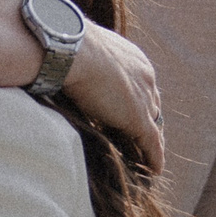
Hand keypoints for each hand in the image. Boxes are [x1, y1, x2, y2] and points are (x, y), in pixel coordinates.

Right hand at [60, 23, 162, 170]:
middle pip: (151, 104)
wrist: (69, 50)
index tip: (128, 111)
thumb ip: (81, 61)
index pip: (141, 84)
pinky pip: (152, 143)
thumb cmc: (65, 46)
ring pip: (153, 125)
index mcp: (132, 57)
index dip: (137, 100)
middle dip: (147, 120)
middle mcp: (144, 76)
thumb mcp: (78, 50)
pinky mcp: (138, 118)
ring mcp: (143, 97)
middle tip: (140, 139)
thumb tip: (60, 62)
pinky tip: (155, 170)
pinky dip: (154, 157)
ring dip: (149, 141)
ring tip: (145, 157)